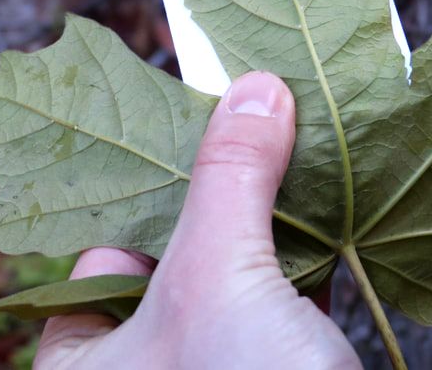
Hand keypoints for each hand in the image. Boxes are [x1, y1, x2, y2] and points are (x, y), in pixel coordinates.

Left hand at [33, 71, 359, 369]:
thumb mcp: (219, 281)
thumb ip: (230, 181)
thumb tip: (254, 88)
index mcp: (89, 353)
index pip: (109, 238)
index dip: (155, 171)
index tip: (203, 110)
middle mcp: (149, 362)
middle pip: (183, 246)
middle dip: (229, 185)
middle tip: (260, 111)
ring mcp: (219, 366)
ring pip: (244, 272)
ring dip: (280, 216)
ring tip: (304, 137)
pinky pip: (292, 299)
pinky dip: (317, 256)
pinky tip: (342, 208)